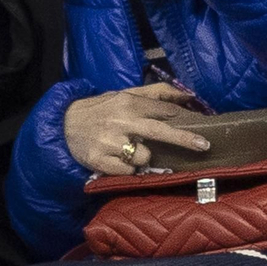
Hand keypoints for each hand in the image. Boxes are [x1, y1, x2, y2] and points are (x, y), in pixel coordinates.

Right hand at [63, 81, 211, 174]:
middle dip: (183, 139)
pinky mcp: (100, 161)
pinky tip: (118, 159)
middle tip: (203, 145)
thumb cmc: (100, 110)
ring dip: (143, 156)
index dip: (181, 117)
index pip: (162, 110)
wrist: (63, 125)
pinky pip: (128, 171)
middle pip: (159, 131)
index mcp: (127, 102)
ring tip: (129, 150)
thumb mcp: (123, 94)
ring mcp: (109, 142)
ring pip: (144, 156)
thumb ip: (154, 93)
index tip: (201, 124)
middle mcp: (120, 121)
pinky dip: (128, 168)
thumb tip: (186, 95)